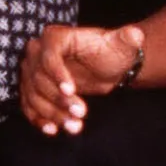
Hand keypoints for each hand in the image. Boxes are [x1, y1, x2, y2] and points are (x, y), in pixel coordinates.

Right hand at [18, 23, 145, 134]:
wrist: (105, 67)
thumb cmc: (112, 53)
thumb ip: (128, 39)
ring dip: (52, 113)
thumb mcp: (122, 45)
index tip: (71, 91)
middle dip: (59, 100)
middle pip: (40, 79)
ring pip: (34, 95)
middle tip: (81, 113)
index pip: (49, 56)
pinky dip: (39, 119)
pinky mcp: (32, 88)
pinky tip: (53, 130)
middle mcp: (37, 51)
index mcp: (55, 37)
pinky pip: (29, 105)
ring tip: (74, 126)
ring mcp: (31, 70)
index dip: (58, 75)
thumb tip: (136, 35)